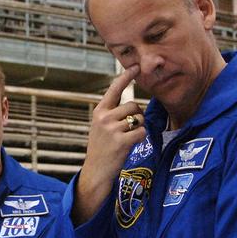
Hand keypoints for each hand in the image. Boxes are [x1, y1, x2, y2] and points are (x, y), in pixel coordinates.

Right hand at [73, 65, 143, 222]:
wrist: (95, 171)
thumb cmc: (101, 148)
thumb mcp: (100, 127)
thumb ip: (112, 114)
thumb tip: (133, 106)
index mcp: (99, 111)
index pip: (114, 89)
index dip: (126, 77)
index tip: (135, 66)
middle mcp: (104, 117)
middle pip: (133, 106)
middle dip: (137, 116)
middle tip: (129, 129)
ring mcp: (112, 129)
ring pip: (139, 119)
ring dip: (139, 128)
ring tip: (127, 138)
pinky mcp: (121, 141)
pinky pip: (141, 132)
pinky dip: (140, 138)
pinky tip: (130, 144)